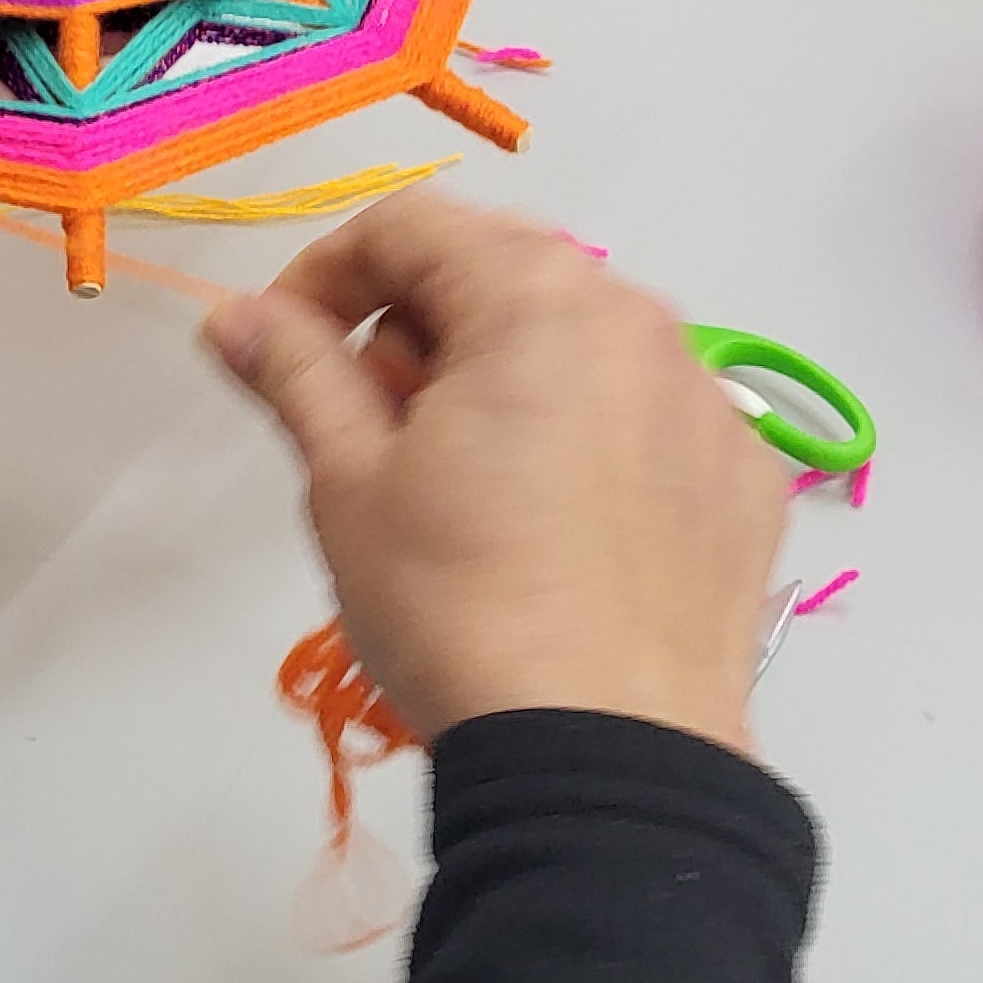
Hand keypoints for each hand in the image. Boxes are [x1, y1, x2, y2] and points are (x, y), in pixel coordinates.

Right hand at [205, 197, 787, 758]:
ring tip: (462, 489)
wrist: (606, 754)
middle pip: (503, 275)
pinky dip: (590, 444)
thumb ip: (295, 370)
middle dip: (419, 327)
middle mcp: (640, 319)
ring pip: (582, 348)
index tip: (284, 351)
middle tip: (369, 428)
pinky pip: (648, 423)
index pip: (407, 227)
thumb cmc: (455, 602)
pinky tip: (555, 533)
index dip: (324, 276)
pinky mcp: (746, 481)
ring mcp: (708, 400)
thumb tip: (235, 314)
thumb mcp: (347, 481)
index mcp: (535, 296)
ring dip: (506, 382)